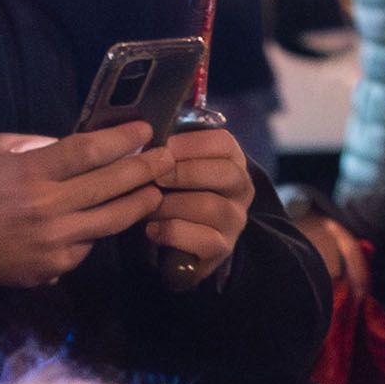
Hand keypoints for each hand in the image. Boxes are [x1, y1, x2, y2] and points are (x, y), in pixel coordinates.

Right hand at [0, 123, 169, 286]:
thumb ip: (39, 142)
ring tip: (157, 190)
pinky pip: (92, 243)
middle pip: (110, 183)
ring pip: (113, 219)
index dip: (121, 139)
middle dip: (145, 167)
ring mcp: (55, 239)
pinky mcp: (58, 265)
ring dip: (141, 202)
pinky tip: (118, 218)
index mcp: (32, 172)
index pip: (88, 151)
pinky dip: (105, 229)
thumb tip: (82, 143)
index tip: (145, 130)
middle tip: (167, 158)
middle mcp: (48, 206)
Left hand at [142, 123, 254, 285]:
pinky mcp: (222, 248)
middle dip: (185, 172)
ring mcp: (234, 220)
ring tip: (147, 207)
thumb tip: (143, 134)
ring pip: (210, 206)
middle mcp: (241, 189)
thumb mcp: (175, 169)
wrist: (183, 244)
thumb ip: (168, 152)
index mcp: (231, 162)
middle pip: (225, 173)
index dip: (193, 142)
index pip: (224, 143)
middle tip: (156, 177)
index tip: (165, 146)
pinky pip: (202, 239)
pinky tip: (153, 230)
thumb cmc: (175, 196)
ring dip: (172, 205)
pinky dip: (172, 233)